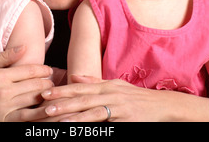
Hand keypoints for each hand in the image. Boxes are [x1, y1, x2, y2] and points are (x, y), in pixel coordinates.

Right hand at [0, 46, 53, 120]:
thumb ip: (4, 56)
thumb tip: (24, 47)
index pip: (29, 71)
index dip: (43, 70)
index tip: (48, 70)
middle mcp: (4, 93)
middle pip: (35, 86)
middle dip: (47, 83)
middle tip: (53, 81)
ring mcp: (4, 109)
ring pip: (33, 102)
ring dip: (45, 97)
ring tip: (51, 93)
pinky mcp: (4, 122)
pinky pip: (26, 118)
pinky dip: (38, 114)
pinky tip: (45, 110)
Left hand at [39, 75, 204, 121]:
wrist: (162, 105)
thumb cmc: (136, 96)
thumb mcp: (116, 85)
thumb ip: (94, 82)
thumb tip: (75, 77)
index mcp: (106, 86)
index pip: (79, 88)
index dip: (62, 90)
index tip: (45, 92)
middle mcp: (111, 95)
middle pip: (83, 99)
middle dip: (63, 103)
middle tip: (45, 106)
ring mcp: (119, 108)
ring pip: (94, 112)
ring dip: (75, 116)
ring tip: (59, 120)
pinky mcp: (126, 121)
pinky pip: (107, 126)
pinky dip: (94, 128)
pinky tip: (83, 131)